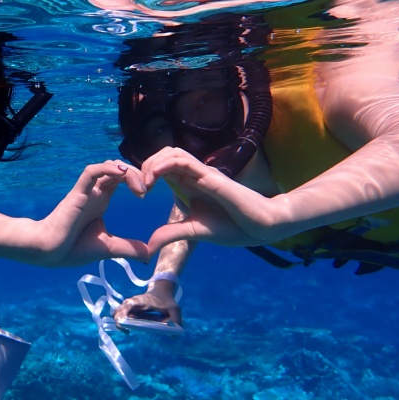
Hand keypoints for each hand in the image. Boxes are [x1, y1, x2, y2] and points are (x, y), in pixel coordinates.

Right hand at [37, 160, 149, 266]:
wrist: (49, 252)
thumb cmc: (73, 248)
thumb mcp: (110, 248)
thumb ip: (129, 248)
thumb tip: (149, 256)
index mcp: (103, 200)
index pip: (123, 179)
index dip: (138, 180)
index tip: (147, 194)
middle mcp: (96, 192)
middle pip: (119, 169)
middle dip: (137, 174)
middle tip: (147, 189)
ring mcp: (87, 191)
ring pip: (108, 166)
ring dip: (127, 171)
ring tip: (139, 187)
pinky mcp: (78, 193)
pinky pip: (91, 172)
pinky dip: (107, 167)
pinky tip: (122, 172)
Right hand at [112, 284, 181, 330]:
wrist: (161, 290)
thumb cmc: (167, 300)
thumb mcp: (174, 309)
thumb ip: (176, 321)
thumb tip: (172, 336)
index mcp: (138, 301)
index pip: (124, 308)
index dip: (121, 319)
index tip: (127, 329)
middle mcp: (130, 303)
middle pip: (116, 312)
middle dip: (119, 323)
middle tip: (127, 332)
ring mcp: (129, 306)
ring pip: (117, 314)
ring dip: (120, 323)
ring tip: (128, 331)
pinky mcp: (129, 309)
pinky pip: (121, 315)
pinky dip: (122, 322)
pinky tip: (131, 327)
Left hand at [141, 147, 283, 251]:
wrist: (260, 228)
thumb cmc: (233, 227)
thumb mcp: (192, 232)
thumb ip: (170, 234)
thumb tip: (149, 246)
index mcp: (188, 184)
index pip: (161, 167)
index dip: (145, 174)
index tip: (138, 193)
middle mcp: (194, 175)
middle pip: (163, 155)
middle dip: (145, 166)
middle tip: (139, 188)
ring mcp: (203, 174)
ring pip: (172, 152)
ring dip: (153, 162)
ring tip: (145, 184)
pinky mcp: (211, 177)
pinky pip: (184, 161)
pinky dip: (165, 164)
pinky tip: (154, 178)